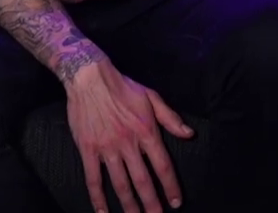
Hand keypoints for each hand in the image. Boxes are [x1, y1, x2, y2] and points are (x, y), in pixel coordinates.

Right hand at [65, 58, 194, 212]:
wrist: (90, 78)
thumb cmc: (123, 87)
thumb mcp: (152, 97)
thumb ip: (171, 118)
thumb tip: (190, 134)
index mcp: (146, 131)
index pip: (163, 165)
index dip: (171, 186)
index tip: (176, 202)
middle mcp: (128, 143)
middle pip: (143, 180)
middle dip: (152, 203)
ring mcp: (107, 148)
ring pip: (120, 184)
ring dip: (129, 205)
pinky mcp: (88, 150)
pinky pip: (93, 178)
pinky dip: (97, 197)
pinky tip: (103, 211)